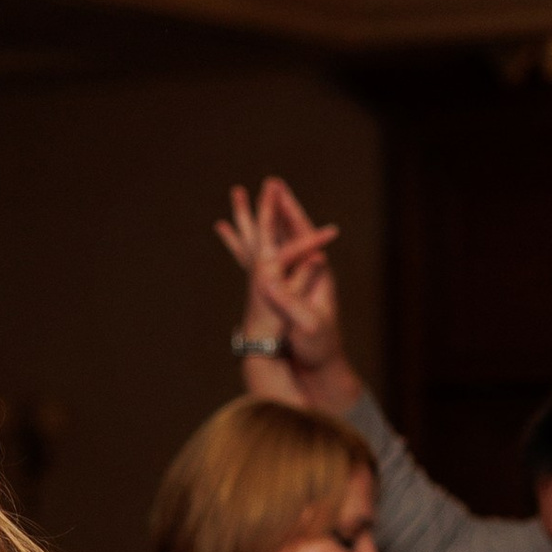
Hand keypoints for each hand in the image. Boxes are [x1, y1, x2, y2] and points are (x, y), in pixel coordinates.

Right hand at [215, 176, 354, 402]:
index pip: (303, 235)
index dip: (290, 213)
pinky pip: (262, 260)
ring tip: (247, 200)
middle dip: (278, 208)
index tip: (279, 193)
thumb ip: (291, 302)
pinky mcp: (281, 290)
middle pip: (290, 232)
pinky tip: (231, 235)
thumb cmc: (318, 348)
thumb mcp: (306, 325)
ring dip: (262, 222)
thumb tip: (270, 281)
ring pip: (274, 243)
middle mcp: (307, 273)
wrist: (320, 367)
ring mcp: (294, 281)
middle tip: (269, 183)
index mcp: (317, 276)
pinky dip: (246, 244)